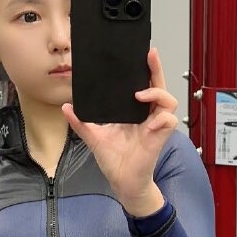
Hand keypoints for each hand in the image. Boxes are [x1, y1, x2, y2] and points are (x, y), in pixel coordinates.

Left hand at [61, 46, 178, 204]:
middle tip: (150, 54)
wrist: (122, 182)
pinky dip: (163, 119)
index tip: (141, 53)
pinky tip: (152, 121)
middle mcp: (147, 115)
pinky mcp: (160, 137)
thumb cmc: (114, 160)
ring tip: (140, 94)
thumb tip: (66, 107)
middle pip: (158, 86)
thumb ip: (81, 122)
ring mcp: (155, 125)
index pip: (143, 86)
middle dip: (156, 69)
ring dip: (157, 94)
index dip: (145, 70)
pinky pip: (169, 121)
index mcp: (134, 112)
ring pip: (169, 101)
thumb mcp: (94, 137)